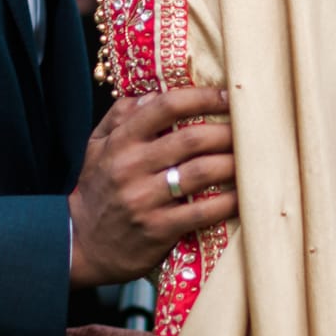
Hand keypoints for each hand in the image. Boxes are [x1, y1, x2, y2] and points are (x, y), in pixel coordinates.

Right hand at [68, 87, 236, 288]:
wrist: (81, 244)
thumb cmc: (96, 190)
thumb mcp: (96, 146)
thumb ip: (121, 116)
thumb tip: (153, 92)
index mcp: (120, 142)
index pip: (164, 106)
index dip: (201, 97)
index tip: (227, 96)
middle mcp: (131, 167)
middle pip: (191, 139)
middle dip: (227, 132)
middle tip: (250, 130)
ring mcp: (145, 200)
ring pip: (201, 173)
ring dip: (233, 163)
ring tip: (254, 158)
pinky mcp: (158, 230)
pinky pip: (202, 212)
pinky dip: (228, 202)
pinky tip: (244, 195)